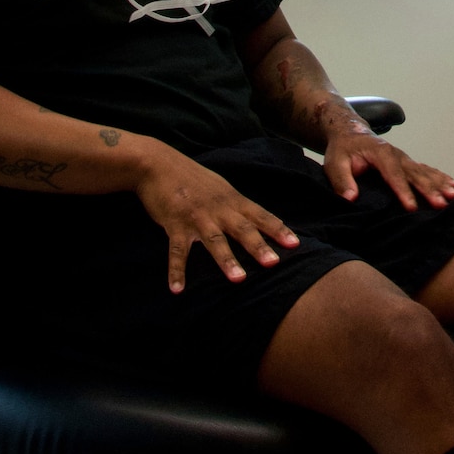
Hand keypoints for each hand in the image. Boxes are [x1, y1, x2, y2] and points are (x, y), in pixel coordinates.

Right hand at [135, 149, 301, 292]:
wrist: (158, 164)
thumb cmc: (192, 178)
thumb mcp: (220, 188)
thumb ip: (237, 206)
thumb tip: (256, 221)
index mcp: (232, 200)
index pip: (260, 215)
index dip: (278, 230)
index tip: (295, 244)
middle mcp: (218, 209)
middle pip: (242, 229)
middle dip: (258, 246)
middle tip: (274, 263)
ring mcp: (196, 217)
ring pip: (214, 240)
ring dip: (226, 260)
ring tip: (238, 280)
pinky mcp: (175, 224)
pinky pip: (177, 251)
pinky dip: (176, 271)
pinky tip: (177, 289)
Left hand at [323, 126, 453, 210]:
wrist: (350, 132)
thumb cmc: (342, 149)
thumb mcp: (335, 162)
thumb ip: (342, 179)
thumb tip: (350, 197)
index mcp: (381, 153)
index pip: (394, 174)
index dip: (403, 191)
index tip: (412, 207)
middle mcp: (397, 155)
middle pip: (415, 174)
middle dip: (429, 190)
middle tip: (441, 204)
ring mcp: (405, 159)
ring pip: (426, 172)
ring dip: (440, 185)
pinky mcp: (408, 163)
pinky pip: (428, 171)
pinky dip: (441, 179)